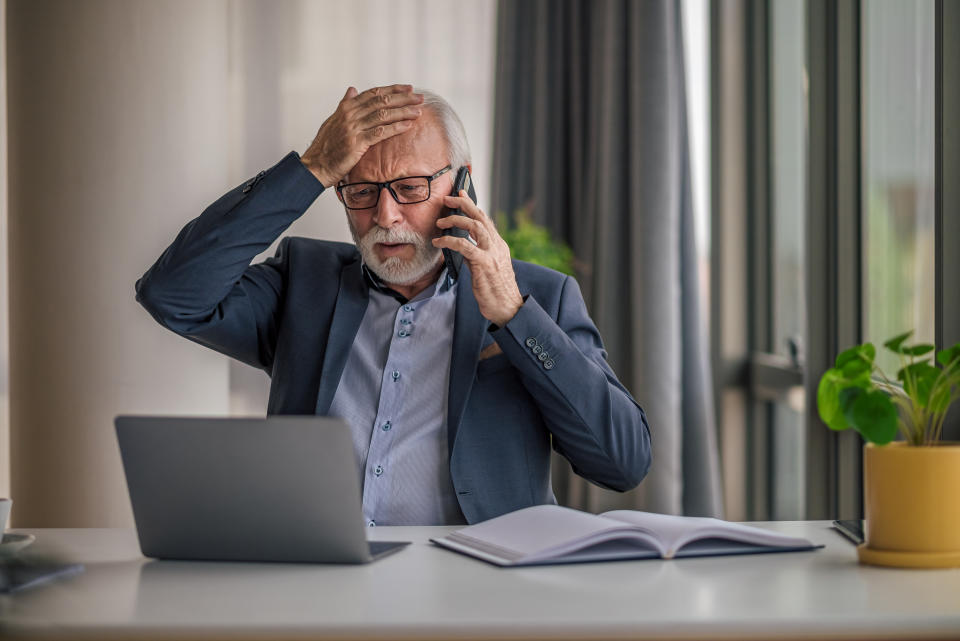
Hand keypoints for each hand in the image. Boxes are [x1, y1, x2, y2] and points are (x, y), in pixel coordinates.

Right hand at [301, 84, 423, 187]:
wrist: (315, 166)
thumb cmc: (325, 147)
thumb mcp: (333, 121)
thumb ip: (344, 104)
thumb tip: (352, 89)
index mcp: (346, 108)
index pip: (374, 93)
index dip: (393, 89)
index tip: (408, 88)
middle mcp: (350, 114)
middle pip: (381, 101)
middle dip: (403, 98)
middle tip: (419, 97)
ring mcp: (353, 128)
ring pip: (383, 115)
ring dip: (403, 112)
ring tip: (418, 111)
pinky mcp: (356, 143)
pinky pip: (380, 132)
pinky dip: (395, 127)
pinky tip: (408, 125)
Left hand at [433, 192, 523, 326]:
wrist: (508, 309)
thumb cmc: (497, 293)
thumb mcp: (488, 269)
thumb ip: (478, 255)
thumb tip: (463, 247)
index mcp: (499, 246)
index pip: (486, 220)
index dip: (472, 206)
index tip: (461, 194)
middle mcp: (497, 246)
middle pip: (480, 217)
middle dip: (463, 204)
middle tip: (448, 198)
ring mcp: (492, 254)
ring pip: (474, 226)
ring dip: (455, 220)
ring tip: (440, 221)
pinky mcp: (484, 264)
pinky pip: (464, 246)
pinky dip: (449, 241)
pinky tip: (439, 243)